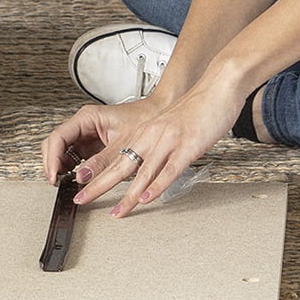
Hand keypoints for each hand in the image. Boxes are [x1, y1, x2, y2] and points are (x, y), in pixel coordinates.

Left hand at [49, 81, 241, 217]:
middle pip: (120, 165)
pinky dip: (156, 186)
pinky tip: (147, 198)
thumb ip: (156, 147)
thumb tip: (147, 169)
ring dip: (127, 195)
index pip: (115, 158)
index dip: (97, 175)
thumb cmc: (197, 109)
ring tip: (117, 212)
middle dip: (99, 186)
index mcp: (146, 132)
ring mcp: (168, 141)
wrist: (217, 87)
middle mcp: (152, 136)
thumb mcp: (168, 127)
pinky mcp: (187, 145)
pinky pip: (169, 170)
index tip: (84, 190)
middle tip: (82, 200)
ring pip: (143, 172)